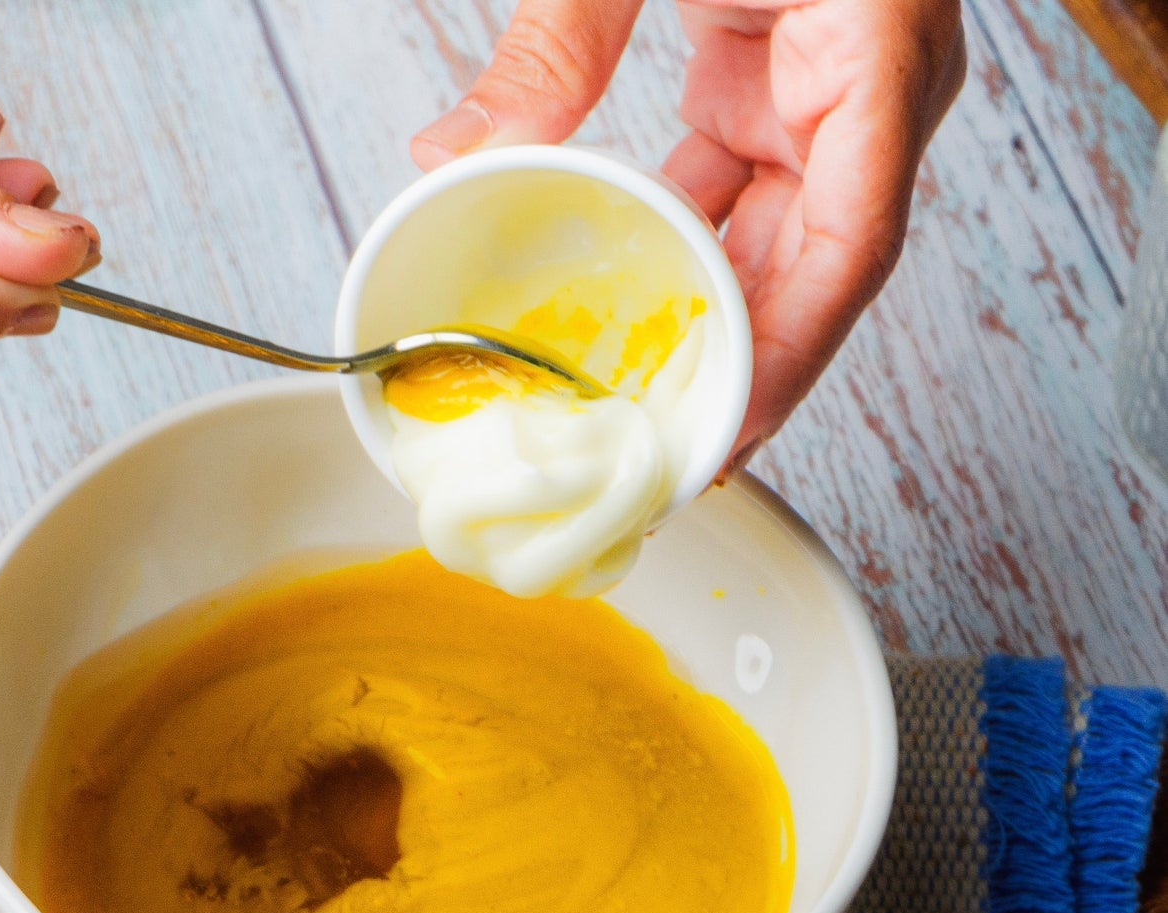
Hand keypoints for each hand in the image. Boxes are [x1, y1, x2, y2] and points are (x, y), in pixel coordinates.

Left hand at [412, 0, 965, 460]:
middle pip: (817, 274)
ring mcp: (836, 95)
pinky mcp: (785, 92)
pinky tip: (630, 305)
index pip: (849, 247)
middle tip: (664, 458)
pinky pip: (745, 201)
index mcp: (876, 50)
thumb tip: (448, 156)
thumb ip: (556, 42)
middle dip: (742, 374)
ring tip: (641, 409)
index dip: (787, 360)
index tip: (723, 439)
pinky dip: (686, 254)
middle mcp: (876, 91)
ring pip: (782, 249)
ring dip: (710, 328)